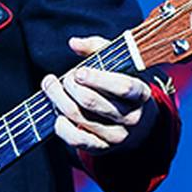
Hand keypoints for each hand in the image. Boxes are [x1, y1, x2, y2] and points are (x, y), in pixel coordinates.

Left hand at [46, 36, 161, 152]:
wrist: (137, 123)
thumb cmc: (122, 86)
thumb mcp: (118, 64)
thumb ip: (97, 48)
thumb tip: (74, 43)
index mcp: (140, 94)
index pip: (123, 87)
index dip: (98, 78)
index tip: (78, 71)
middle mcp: (131, 117)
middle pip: (93, 102)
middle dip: (71, 87)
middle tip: (64, 77)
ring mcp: (117, 136)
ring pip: (80, 117)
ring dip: (59, 100)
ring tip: (51, 86)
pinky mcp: (102, 148)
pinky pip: (77, 140)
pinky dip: (62, 126)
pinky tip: (56, 113)